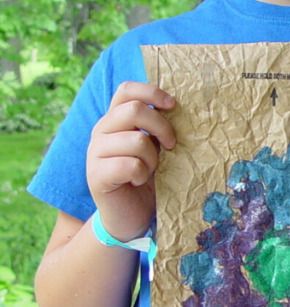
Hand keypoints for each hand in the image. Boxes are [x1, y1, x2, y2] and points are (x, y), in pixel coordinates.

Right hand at [86, 81, 175, 241]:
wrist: (129, 216)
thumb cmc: (146, 177)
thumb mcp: (154, 146)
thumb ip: (156, 126)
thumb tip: (178, 107)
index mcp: (115, 119)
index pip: (127, 90)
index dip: (152, 92)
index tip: (173, 105)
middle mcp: (101, 131)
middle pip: (135, 110)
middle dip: (162, 127)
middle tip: (171, 146)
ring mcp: (94, 153)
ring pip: (136, 139)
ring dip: (152, 157)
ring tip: (150, 169)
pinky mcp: (95, 176)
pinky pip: (130, 165)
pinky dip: (141, 174)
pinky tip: (138, 181)